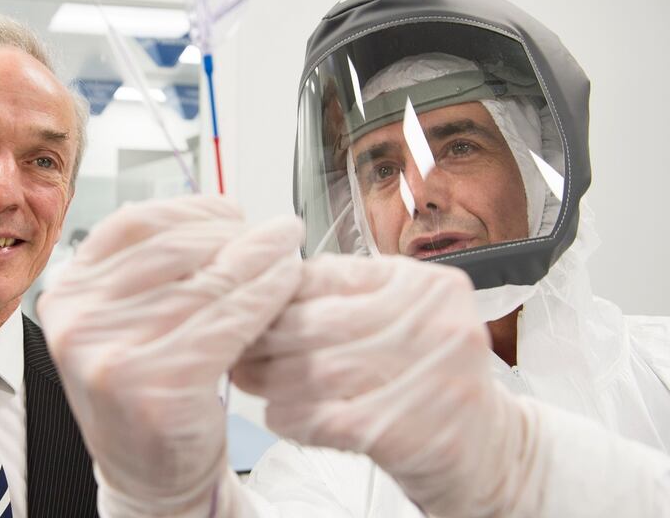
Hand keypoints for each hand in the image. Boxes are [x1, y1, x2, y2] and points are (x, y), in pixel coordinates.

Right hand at [38, 195, 302, 515]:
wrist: (151, 474)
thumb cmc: (149, 390)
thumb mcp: (131, 320)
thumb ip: (153, 268)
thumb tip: (217, 213)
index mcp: (68, 293)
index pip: (132, 224)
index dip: (191, 209)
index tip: (232, 212)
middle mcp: (78, 321)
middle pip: (174, 248)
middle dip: (234, 233)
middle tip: (276, 231)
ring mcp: (111, 356)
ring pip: (207, 282)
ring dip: (260, 259)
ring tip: (289, 250)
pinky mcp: (155, 386)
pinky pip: (228, 320)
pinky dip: (265, 294)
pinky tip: (287, 283)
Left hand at [234, 254, 533, 516]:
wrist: (488, 451)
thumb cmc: (427, 381)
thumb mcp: (399, 321)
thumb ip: (345, 298)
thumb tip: (261, 287)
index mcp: (424, 284)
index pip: (328, 275)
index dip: (275, 294)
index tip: (246, 308)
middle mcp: (435, 321)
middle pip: (317, 323)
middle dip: (265, 339)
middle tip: (236, 349)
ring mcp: (431, 375)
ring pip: (317, 371)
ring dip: (272, 380)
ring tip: (252, 382)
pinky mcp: (415, 430)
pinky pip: (328, 418)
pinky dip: (293, 417)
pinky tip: (282, 416)